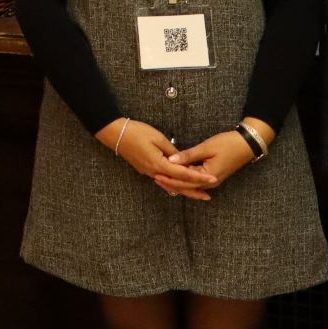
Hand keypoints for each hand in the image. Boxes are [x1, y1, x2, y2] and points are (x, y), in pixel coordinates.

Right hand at [95, 118, 218, 197]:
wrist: (115, 133)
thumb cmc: (137, 132)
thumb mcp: (158, 138)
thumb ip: (172, 151)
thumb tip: (182, 160)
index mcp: (158, 164)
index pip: (183, 174)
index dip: (199, 177)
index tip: (212, 179)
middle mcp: (153, 172)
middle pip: (176, 185)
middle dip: (193, 191)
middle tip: (207, 196)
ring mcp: (148, 172)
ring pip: (169, 185)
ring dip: (183, 190)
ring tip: (196, 193)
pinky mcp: (145, 169)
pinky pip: (162, 180)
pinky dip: (172, 184)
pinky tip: (178, 186)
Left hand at [164, 132, 255, 195]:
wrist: (246, 145)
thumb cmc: (228, 144)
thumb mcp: (206, 148)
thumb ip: (188, 155)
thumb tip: (171, 160)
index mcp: (208, 177)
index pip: (185, 181)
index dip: (170, 178)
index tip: (156, 174)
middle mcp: (210, 183)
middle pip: (186, 186)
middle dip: (171, 183)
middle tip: (154, 177)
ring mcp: (212, 180)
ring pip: (190, 184)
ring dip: (177, 182)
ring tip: (162, 177)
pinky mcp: (212, 176)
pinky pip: (196, 180)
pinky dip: (185, 179)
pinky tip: (175, 176)